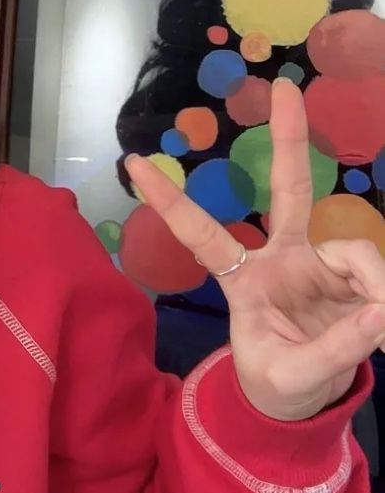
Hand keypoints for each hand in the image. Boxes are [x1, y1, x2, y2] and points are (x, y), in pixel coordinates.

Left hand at [127, 79, 384, 420]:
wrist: (306, 404)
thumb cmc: (278, 387)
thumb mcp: (292, 378)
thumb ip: (335, 349)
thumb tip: (380, 313)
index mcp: (243, 281)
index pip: (201, 235)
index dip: (170, 201)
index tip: (132, 163)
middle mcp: (282, 259)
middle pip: (289, 191)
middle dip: (287, 139)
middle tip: (286, 87)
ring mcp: (319, 263)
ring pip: (355, 251)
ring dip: (374, 286)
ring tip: (382, 335)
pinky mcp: (354, 277)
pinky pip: (377, 276)